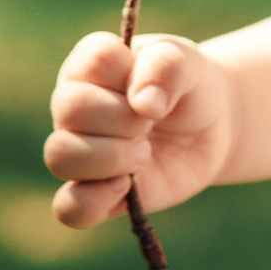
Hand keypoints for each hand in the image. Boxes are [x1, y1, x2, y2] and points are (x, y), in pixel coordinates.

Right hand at [45, 32, 237, 225]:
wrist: (211, 128)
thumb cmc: (188, 86)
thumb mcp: (188, 63)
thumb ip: (166, 67)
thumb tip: (144, 104)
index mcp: (91, 64)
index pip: (90, 61)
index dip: (127, 75)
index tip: (152, 81)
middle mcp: (74, 106)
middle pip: (69, 110)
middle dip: (123, 120)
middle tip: (152, 122)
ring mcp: (80, 151)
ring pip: (59, 157)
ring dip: (110, 158)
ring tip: (144, 154)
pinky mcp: (93, 193)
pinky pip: (68, 208)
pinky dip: (94, 201)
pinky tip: (126, 187)